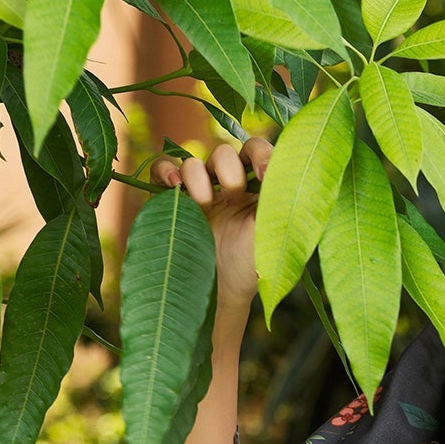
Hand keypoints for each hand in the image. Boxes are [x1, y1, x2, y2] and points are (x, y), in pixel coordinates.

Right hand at [148, 135, 273, 319]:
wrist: (220, 293)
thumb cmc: (253, 264)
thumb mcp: (276, 228)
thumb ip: (282, 194)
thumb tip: (282, 162)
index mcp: (256, 186)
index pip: (256, 150)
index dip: (259, 154)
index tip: (263, 175)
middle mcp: (226, 184)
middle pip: (224, 151)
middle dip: (229, 172)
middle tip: (234, 200)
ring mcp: (197, 191)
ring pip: (192, 161)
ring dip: (199, 179)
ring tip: (204, 205)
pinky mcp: (171, 201)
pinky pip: (162, 169)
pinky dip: (166, 171)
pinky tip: (176, 187)